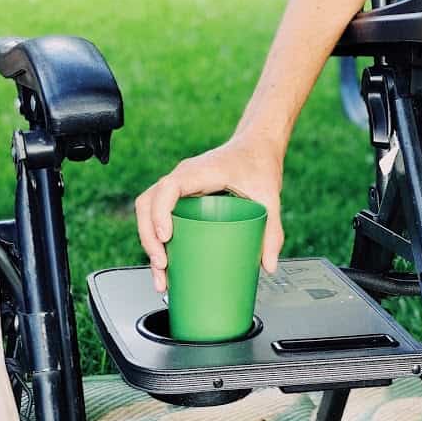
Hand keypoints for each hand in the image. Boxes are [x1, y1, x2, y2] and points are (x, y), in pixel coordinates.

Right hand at [135, 134, 283, 291]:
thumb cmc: (259, 162)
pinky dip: (158, 238)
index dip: (160, 212)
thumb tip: (269, 265)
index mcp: (199, 171)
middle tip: (163, 265)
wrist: (257, 145)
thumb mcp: (270, 196)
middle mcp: (183, 177)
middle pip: (148, 203)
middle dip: (149, 237)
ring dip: (149, 241)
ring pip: (149, 210)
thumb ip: (272, 230)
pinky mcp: (183, 196)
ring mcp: (180, 186)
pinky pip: (160, 214)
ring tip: (162, 274)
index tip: (166, 237)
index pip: (168, 187)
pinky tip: (167, 263)